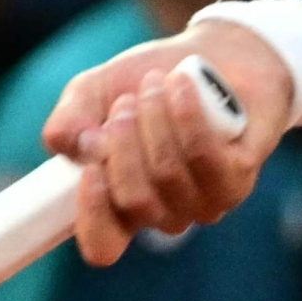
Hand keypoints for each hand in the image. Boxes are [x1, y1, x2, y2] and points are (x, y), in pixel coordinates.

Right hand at [39, 21, 294, 265]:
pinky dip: (186, 115)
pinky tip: (181, 84)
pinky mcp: (238, 178)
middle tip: (126, 101)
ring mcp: (205, 200)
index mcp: (123, 206)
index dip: (93, 215)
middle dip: (122, 142)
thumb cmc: (151, 82)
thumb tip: (63, 144)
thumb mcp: (97, 91)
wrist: (219, 54)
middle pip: (134, 200)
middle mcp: (165, 213)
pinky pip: (204, 155)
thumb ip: (71, 117)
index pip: (103, 246)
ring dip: (155, 119)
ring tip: (156, 82)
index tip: (89, 167)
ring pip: (168, 174)